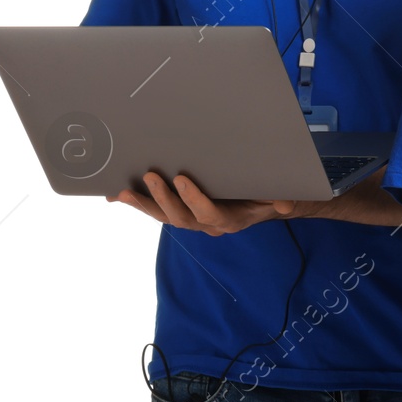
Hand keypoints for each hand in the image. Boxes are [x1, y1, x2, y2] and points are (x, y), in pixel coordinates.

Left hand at [109, 172, 308, 235]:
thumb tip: (284, 204)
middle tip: (151, 176)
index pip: (208, 213)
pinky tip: (117, 196)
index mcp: (227, 221)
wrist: (260, 207)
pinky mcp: (180, 213)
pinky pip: (157, 211)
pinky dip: (138, 204)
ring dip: (143, 204)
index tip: (182, 179)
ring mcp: (190, 220)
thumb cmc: (264, 198)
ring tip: (124, 192)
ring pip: (164, 216)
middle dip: (163, 198)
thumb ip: (278, 201)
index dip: (194, 198)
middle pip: (179, 218)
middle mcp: (205, 225)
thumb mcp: (274, 198)